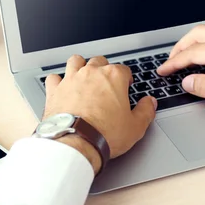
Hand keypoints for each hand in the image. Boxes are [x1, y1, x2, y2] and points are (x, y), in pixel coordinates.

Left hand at [43, 55, 156, 172]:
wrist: (76, 143)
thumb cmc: (105, 133)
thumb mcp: (135, 126)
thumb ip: (146, 111)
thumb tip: (150, 102)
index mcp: (114, 77)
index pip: (124, 69)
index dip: (126, 78)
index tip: (126, 87)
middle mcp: (92, 73)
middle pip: (100, 61)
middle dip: (104, 69)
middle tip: (106, 82)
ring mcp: (71, 79)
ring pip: (76, 61)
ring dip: (80, 66)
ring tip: (84, 76)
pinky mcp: (55, 90)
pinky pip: (54, 77)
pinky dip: (58, 81)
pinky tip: (62, 87)